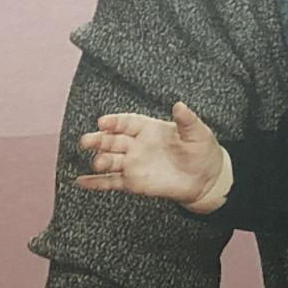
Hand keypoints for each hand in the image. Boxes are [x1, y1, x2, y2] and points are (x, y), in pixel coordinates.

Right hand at [77, 103, 229, 208]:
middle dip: (99, 140)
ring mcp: (133, 164)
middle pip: (113, 140)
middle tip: (87, 141)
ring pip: (111, 160)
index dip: (114, 122)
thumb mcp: (198, 133)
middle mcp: (136, 145)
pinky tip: (81, 181)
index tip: (103, 122)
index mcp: (148, 129)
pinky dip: (96, 182)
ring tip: (97, 162)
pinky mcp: (133, 183)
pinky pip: (111, 182)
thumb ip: (187, 120)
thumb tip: (179, 105)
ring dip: (101, 161)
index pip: (127, 122)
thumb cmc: (201, 151)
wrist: (205, 179)